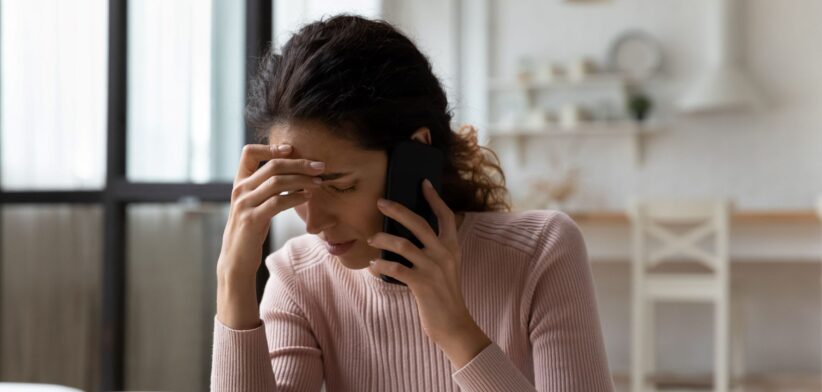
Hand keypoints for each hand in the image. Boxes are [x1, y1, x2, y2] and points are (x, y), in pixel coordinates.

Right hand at [216, 143, 324, 328]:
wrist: (236, 259)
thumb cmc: (250, 230)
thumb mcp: (255, 204)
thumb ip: (265, 187)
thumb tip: (293, 173)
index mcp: (239, 183)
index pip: (249, 153)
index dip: (270, 147)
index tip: (291, 149)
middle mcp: (239, 190)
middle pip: (272, 165)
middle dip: (299, 163)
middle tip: (319, 166)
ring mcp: (244, 204)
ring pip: (276, 181)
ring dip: (302, 180)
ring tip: (319, 182)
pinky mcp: (252, 220)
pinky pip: (277, 202)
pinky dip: (296, 197)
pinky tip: (308, 197)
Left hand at [367, 179, 490, 367]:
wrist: (454, 325)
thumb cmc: (445, 296)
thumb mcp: (447, 268)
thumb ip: (435, 251)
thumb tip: (409, 235)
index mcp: (452, 248)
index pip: (445, 216)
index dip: (434, 198)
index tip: (423, 183)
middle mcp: (444, 254)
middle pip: (419, 223)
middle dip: (398, 210)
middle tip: (381, 202)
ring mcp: (433, 269)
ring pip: (403, 244)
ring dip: (383, 239)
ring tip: (371, 238)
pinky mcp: (422, 284)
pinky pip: (395, 268)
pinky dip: (380, 265)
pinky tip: (372, 266)